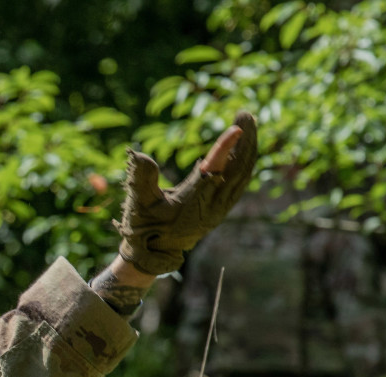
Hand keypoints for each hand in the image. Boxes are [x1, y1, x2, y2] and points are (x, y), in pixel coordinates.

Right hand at [113, 111, 257, 275]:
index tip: (236, 128)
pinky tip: (245, 145)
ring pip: (243, 175)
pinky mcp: (222, 208)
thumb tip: (138, 154)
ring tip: (248, 122)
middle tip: (245, 113)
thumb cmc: (143, 227)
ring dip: (248, 148)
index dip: (225, 149)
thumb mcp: (137, 203)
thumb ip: (140, 179)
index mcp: (193, 204)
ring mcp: (220, 209)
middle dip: (245, 140)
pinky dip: (245, 161)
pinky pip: (241, 182)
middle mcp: (212, 207)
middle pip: (238, 170)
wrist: (153, 253)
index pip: (214, 171)